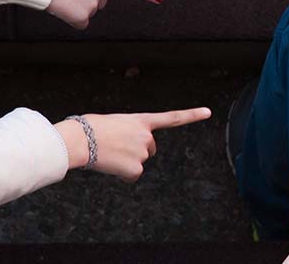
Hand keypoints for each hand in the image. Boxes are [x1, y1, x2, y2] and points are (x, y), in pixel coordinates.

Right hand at [55, 107, 211, 180]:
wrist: (80, 140)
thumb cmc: (88, 129)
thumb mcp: (114, 122)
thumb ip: (128, 131)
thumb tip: (123, 146)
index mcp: (141, 121)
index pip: (172, 118)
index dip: (192, 115)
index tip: (208, 112)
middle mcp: (147, 136)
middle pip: (149, 149)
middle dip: (137, 150)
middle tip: (116, 146)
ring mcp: (143, 153)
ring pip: (138, 163)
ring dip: (126, 162)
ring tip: (108, 153)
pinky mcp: (136, 169)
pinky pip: (131, 176)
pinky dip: (122, 174)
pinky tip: (110, 165)